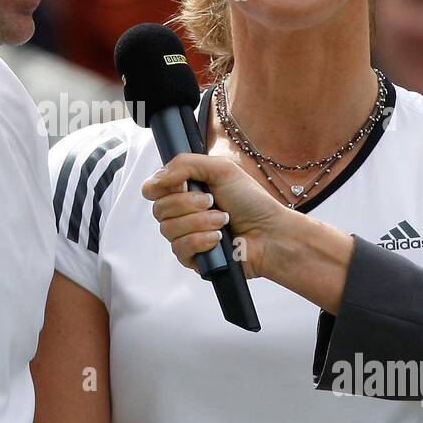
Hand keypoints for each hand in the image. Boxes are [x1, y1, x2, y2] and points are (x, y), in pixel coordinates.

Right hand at [141, 152, 289, 278]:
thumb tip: (157, 178)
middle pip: (158, 209)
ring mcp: (186, 236)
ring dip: (199, 222)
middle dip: (188, 204)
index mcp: (186, 190)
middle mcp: (182, 213)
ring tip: (222, 220)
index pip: (152, 189)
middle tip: (212, 201)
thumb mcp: (221, 168)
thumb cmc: (251, 201)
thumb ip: (185, 164)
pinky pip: (180, 249)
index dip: (160, 187)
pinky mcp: (192, 258)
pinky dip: (201, 240)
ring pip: (168, 229)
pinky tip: (218, 238)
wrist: (270, 233)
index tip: (181, 184)